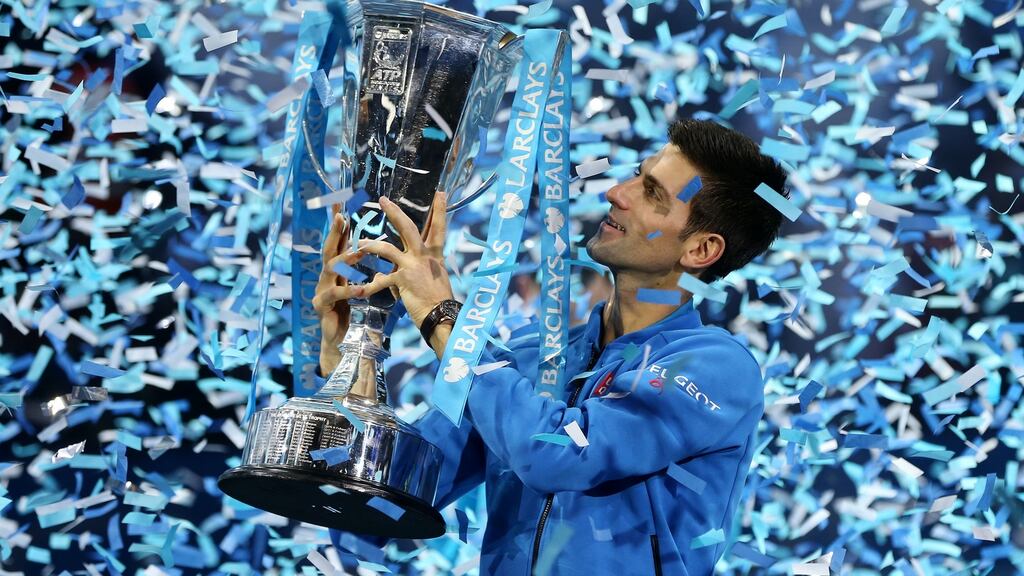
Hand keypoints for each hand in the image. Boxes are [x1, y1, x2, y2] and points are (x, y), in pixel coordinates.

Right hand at [312, 203, 363, 374]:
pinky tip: (361, 288)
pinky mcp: (321, 307)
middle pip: (329, 249)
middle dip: (335, 232)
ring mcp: (321, 291)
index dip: (341, 225)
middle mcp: (327, 277)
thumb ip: (368, 271)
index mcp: (339, 272)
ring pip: (329, 269)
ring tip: (359, 251)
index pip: (339, 243)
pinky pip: (334, 295)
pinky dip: (348, 290)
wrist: (343, 344)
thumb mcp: (363, 288)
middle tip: (340, 215)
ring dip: (345, 259)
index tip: (343, 204)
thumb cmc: (354, 314)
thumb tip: (385, 251)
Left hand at [355, 191, 453, 327]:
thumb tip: (394, 270)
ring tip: (359, 243)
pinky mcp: (403, 279)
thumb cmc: (438, 299)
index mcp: (434, 254)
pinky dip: (371, 286)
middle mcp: (424, 255)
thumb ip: (413, 268)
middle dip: (394, 212)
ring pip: (387, 248)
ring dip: (370, 246)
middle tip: (383, 200)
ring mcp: (413, 266)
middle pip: (408, 228)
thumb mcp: (433, 277)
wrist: (440, 315)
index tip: (440, 193)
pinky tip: (362, 290)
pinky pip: (382, 279)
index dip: (439, 210)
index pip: (438, 228)